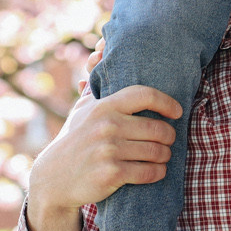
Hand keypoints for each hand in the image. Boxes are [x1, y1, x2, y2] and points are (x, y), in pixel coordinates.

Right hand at [25, 84, 181, 230]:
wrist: (54, 178)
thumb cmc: (74, 140)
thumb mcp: (82, 111)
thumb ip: (95, 86)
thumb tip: (101, 52)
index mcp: (104, 106)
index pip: (145, 95)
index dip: (167, 102)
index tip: (177, 111)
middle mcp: (107, 126)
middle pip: (158, 128)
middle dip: (169, 136)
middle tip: (168, 140)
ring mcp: (109, 150)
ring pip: (157, 151)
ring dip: (165, 155)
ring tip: (163, 155)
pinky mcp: (111, 174)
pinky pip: (149, 172)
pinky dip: (158, 172)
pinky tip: (157, 170)